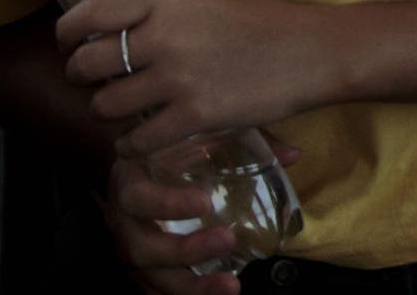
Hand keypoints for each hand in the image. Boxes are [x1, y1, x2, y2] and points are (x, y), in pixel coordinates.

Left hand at [58, 0, 331, 157]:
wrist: (310, 51)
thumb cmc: (260, 21)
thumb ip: (161, 10)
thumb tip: (113, 25)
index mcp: (167, 1)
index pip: (92, 12)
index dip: (68, 31)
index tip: (67, 44)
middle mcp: (165, 36)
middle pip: (88, 63)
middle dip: (81, 77)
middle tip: (96, 82)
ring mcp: (178, 78)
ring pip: (106, 105)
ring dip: (108, 112)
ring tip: (124, 110)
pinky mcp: (194, 116)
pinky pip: (137, 140)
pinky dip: (131, 145)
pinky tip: (140, 139)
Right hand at [102, 144, 303, 294]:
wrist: (137, 166)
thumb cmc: (172, 150)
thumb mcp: (198, 138)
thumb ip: (243, 143)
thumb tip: (294, 155)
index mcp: (130, 181)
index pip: (137, 196)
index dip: (167, 204)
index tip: (205, 203)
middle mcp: (122, 221)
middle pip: (140, 247)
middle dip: (183, 251)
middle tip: (226, 241)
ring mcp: (129, 249)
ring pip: (148, 277)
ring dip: (189, 287)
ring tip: (229, 286)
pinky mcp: (140, 270)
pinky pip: (152, 290)